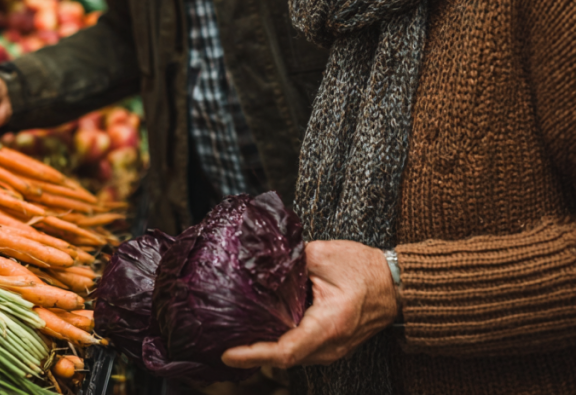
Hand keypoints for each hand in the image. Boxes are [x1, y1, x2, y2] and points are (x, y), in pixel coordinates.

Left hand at [222, 240, 397, 369]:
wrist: (394, 285)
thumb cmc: (363, 268)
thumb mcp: (324, 256)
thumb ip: (290, 260)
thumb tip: (259, 260)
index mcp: (328, 325)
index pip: (285, 351)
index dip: (253, 355)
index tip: (228, 354)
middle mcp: (328, 347)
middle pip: (282, 357)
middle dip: (250, 352)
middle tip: (219, 340)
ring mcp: (329, 350)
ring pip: (289, 356)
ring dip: (262, 348)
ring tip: (232, 336)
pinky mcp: (328, 346)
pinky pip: (297, 349)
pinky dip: (276, 342)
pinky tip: (258, 329)